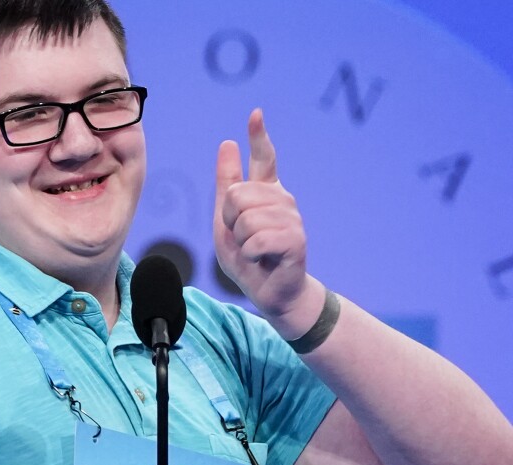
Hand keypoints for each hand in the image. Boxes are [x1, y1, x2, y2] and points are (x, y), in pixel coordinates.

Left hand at [213, 109, 308, 321]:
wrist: (270, 292)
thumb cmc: (248, 258)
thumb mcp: (226, 222)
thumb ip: (226, 186)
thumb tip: (227, 143)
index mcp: (265, 193)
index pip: (264, 158)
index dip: (259, 136)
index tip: (255, 114)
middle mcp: (282, 199)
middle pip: (237, 195)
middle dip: (230, 222)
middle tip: (243, 239)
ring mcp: (291, 218)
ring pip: (246, 219)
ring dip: (241, 241)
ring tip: (254, 251)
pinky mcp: (295, 239)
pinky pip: (257, 240)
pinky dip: (251, 255)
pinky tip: (262, 260)